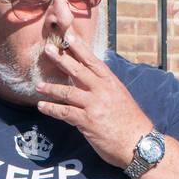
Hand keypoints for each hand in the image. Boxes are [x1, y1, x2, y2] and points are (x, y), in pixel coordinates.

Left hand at [35, 28, 152, 168]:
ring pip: (67, 92)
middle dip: (61, 59)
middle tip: (48, 50)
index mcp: (111, 82)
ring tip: (38, 85)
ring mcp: (94, 105)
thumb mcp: (120, 97)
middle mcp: (101, 90)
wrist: (139, 142)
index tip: (68, 36)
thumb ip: (105, 88)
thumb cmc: (130, 122)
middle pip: (77, 71)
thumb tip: (90, 82)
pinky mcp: (87, 122)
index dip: (79, 48)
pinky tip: (42, 106)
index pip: (92, 60)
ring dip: (51, 88)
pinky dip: (52, 109)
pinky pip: (65, 113)